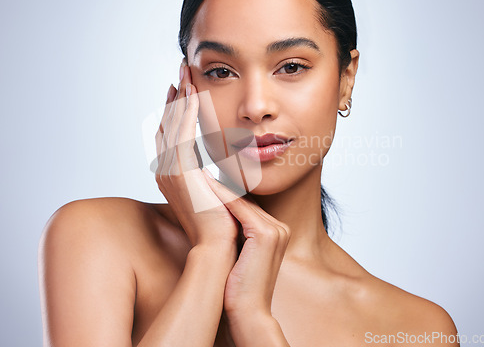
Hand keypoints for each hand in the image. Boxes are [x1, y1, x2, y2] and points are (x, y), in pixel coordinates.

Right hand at [155, 59, 239, 248]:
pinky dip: (187, 112)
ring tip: (187, 72)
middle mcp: (165, 170)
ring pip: (172, 123)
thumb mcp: (216, 193)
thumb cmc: (223, 225)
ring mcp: (169, 170)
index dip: (177, 109)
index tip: (185, 89)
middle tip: (182, 71)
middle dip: (175, 96)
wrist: (219, 248)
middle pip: (167, 123)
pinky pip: (181, 133)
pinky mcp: (179, 171)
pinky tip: (194, 93)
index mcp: (174, 175)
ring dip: (180, 97)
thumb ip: (214, 179)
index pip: (172, 134)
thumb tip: (223, 172)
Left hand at [203, 173, 290, 320]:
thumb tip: (218, 215)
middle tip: (200, 173)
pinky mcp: (265, 234)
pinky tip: (205, 187)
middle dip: (221, 187)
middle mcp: (280, 227)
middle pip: (246, 200)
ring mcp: (276, 229)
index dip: (225, 194)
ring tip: (199, 175)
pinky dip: (221, 197)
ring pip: (241, 201)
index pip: (248, 206)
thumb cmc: (240, 288)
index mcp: (277, 231)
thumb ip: (237, 233)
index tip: (205, 182)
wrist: (249, 313)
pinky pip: (239, 208)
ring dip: (219, 188)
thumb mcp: (240, 254)